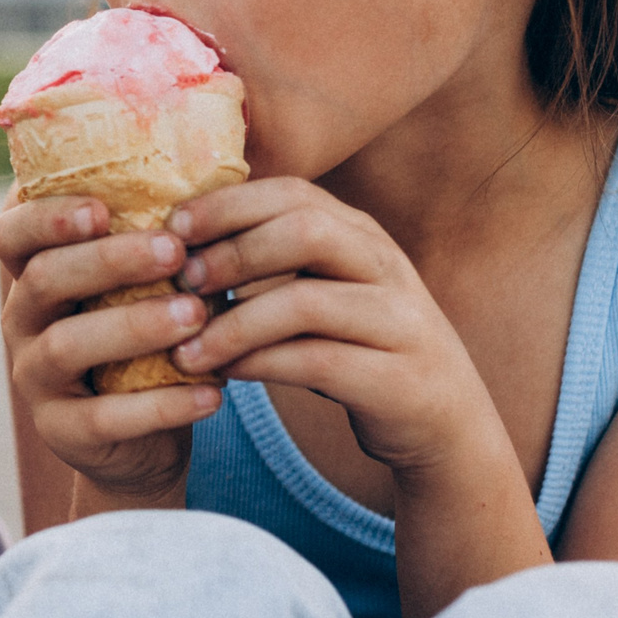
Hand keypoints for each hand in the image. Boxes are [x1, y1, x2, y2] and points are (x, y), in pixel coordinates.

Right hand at [0, 194, 222, 502]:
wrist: (145, 437)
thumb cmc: (152, 335)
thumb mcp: (145, 284)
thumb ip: (157, 230)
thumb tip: (219, 157)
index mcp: (36, 271)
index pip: (11, 231)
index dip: (47, 215)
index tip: (101, 207)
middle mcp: (22, 319)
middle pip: (43, 278)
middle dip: (108, 260)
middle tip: (175, 251)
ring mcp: (35, 377)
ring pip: (67, 344)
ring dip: (134, 325)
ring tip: (197, 316)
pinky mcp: (62, 431)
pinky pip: (104, 417)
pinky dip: (161, 405)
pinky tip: (214, 392)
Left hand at [168, 178, 494, 475]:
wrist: (445, 424)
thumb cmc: (359, 350)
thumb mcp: (324, 293)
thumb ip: (274, 263)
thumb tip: (178, 241)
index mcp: (362, 236)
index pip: (293, 193)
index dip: (228, 204)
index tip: (172, 227)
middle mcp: (386, 268)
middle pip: (306, 232)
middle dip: (233, 252)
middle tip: (181, 283)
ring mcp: (398, 322)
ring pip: (306, 302)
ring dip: (234, 324)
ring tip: (186, 349)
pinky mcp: (397, 380)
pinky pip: (318, 363)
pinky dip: (261, 366)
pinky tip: (226, 375)